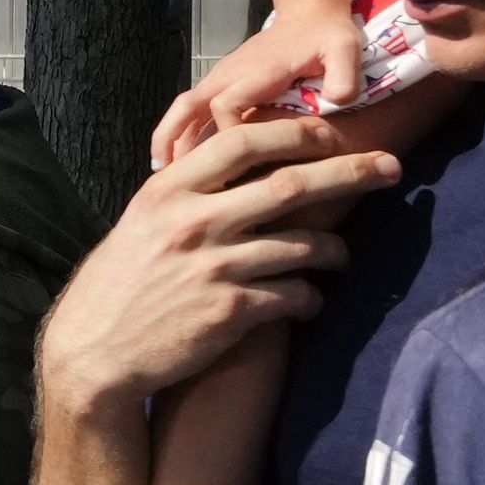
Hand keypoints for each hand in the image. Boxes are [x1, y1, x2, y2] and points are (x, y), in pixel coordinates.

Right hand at [38, 114, 397, 414]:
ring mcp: (214, 268)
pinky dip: (310, 298)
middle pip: (289, 186)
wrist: (93, 352)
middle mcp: (193, 223)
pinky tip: (310, 302)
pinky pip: (292, 295)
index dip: (294, 131)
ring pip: (302, 245)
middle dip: (350, 173)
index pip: (242, 140)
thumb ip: (187, 191)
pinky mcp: (230, 312)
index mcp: (168, 191)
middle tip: (391, 169)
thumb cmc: (119, 283)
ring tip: (343, 258)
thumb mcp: (142, 221)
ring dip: (335, 251)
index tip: (330, 133)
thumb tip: (236, 160)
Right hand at [149, 0, 366, 165]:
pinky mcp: (222, 81)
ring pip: (184, 108)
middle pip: (187, 106)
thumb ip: (344, 74)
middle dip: (173, 137)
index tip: (233, 166)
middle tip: (165, 174)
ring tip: (163, 173)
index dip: (226, 136)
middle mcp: (230, 73)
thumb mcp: (345, 49)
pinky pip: (192, 107)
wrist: (310, 12)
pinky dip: (180, 130)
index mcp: (257, 71)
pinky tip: (179, 157)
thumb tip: (338, 102)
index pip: (225, 106)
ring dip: (170, 136)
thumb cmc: (328, 35)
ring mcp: (222, 76)